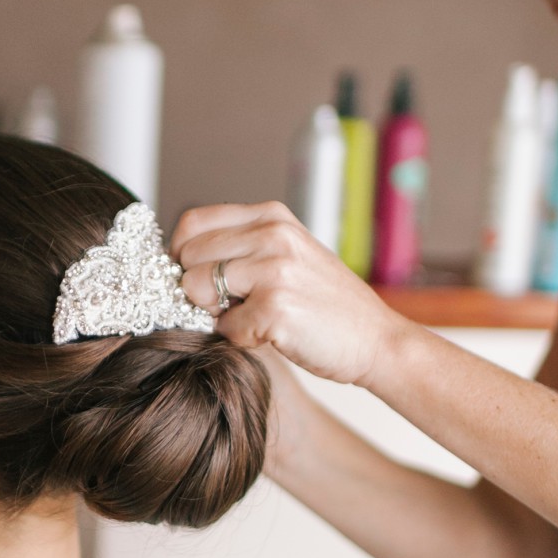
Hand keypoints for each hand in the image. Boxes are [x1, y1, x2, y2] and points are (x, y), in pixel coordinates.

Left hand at [170, 201, 402, 385]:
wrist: (376, 340)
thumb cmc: (325, 305)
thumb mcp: (287, 255)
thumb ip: (242, 249)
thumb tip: (180, 263)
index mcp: (271, 216)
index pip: (192, 222)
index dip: (183, 256)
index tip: (199, 279)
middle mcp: (272, 234)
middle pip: (187, 256)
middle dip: (198, 288)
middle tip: (234, 306)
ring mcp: (274, 269)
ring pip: (195, 288)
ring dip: (216, 314)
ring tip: (253, 318)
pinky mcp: (275, 307)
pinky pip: (223, 327)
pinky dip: (241, 339)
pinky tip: (273, 335)